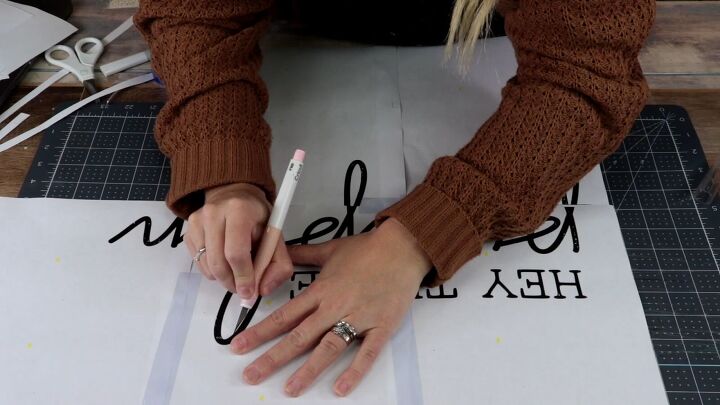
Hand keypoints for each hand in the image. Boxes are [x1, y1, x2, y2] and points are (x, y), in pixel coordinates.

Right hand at [184, 182, 292, 298]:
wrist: (233, 195)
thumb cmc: (256, 217)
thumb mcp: (275, 234)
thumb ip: (278, 263)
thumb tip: (262, 291)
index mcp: (239, 210)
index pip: (236, 252)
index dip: (243, 277)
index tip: (250, 292)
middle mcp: (214, 213)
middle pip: (219, 263)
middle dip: (232, 282)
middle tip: (243, 289)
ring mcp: (197, 221)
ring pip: (207, 266)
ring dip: (222, 278)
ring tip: (235, 273)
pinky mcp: (187, 231)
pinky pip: (197, 262)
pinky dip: (211, 270)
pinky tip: (223, 260)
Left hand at [230, 218, 431, 396]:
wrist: (404, 247)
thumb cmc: (368, 249)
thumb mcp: (331, 249)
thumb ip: (303, 254)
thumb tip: (281, 251)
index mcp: (321, 290)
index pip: (284, 315)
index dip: (260, 332)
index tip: (239, 347)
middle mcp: (335, 306)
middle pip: (299, 336)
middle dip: (273, 357)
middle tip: (251, 375)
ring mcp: (359, 318)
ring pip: (329, 347)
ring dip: (308, 370)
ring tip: (290, 389)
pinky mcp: (382, 327)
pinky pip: (367, 353)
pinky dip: (354, 372)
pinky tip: (340, 389)